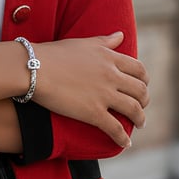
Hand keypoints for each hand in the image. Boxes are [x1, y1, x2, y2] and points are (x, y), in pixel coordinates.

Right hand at [32, 32, 148, 148]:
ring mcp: (104, 95)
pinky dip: (123, 138)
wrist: (34, 68)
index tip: (142, 86)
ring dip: (140, 119)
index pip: (139, 70)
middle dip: (144, 101)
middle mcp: (111, 76)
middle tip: (141, 107)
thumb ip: (105, 41)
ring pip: (134, 110)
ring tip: (139, 124)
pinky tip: (125, 143)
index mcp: (110, 58)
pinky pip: (115, 128)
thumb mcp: (83, 43)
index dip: (144, 80)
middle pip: (140, 90)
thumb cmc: (54, 54)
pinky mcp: (93, 112)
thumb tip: (121, 35)